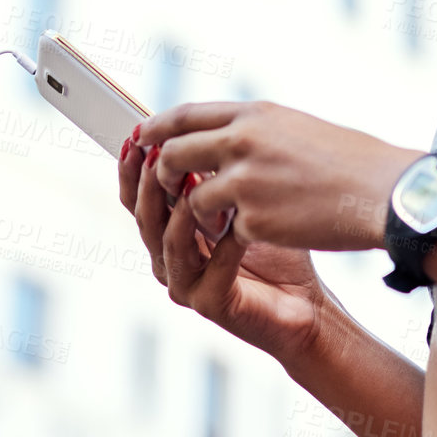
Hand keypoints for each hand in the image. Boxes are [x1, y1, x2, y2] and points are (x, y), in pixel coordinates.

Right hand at [117, 132, 329, 360]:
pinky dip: (223, 244)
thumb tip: (186, 132)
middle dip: (147, 183)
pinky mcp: (211, 304)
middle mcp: (170, 260)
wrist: (305, 300)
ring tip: (188, 181)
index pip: (137, 199)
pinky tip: (238, 224)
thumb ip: (208, 177)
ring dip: (177, 210)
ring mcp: (187, 284)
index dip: (131, 169)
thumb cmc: (274, 247)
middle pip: (144, 218)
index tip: (135, 136)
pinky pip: (210, 269)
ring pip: (168, 243)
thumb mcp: (237, 201)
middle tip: (154, 153)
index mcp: (170, 234)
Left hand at [137, 102, 420, 251]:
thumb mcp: (295, 128)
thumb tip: (223, 134)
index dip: (157, 127)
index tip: (142, 137)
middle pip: (174, 154)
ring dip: (197, 213)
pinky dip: (235, 236)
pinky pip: (226, 231)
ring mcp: (245, 181)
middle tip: (166, 187)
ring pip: (192, 199)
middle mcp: (242, 142)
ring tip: (216, 221)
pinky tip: (256, 238)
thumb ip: (253, 130)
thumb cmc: (351, 161)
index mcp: (253, 115)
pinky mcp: (254, 220)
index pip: (185, 115)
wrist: (386, 194)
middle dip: (163, 173)